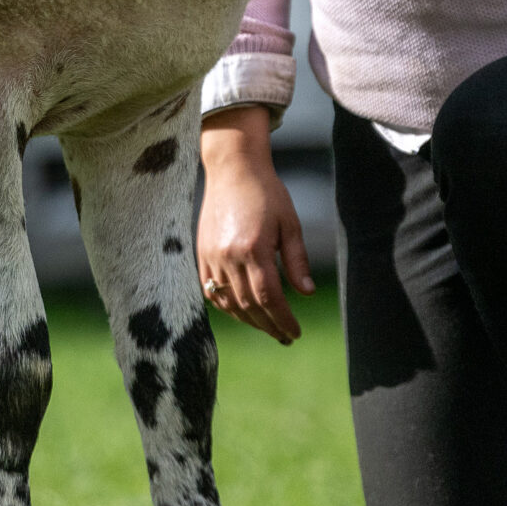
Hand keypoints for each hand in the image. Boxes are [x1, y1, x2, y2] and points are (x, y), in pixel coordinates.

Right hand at [197, 105, 314, 344]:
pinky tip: (242, 311)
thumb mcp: (290, 224)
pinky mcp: (201, 253)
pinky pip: (211, 290)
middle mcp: (228, 256)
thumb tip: (306, 294)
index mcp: (253, 248)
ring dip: (249, 320)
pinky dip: (227, 306)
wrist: (232, 168)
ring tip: (267, 327)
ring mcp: (211, 256)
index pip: (269, 297)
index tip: (295, 332)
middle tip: (285, 336)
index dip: (282, 319)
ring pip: (228, 302)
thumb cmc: (267, 192)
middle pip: (249, 305)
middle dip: (269, 325)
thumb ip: (296, 261)